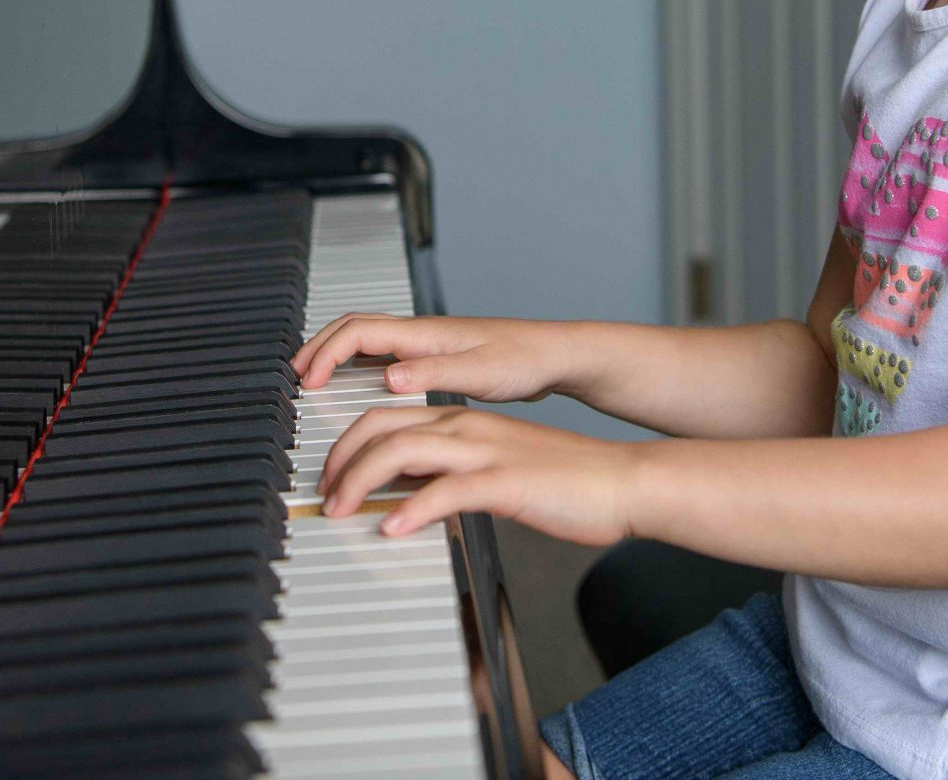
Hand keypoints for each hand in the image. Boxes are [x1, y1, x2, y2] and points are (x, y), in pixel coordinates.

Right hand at [294, 313, 573, 403]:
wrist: (555, 357)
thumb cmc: (524, 362)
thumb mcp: (480, 373)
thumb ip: (433, 374)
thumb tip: (388, 377)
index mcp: (426, 334)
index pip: (359, 332)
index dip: (326, 353)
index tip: (307, 381)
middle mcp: (422, 333)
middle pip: (354, 328)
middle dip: (318, 346)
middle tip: (294, 374)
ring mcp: (428, 343)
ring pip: (367, 338)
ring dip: (335, 351)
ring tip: (314, 376)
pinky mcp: (437, 356)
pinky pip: (384, 352)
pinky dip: (358, 363)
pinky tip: (359, 384)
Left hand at [319, 404, 642, 546]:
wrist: (621, 481)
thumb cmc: (564, 482)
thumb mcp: (495, 470)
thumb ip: (452, 475)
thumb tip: (409, 498)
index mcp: (462, 422)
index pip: (386, 417)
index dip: (348, 446)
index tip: (331, 477)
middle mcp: (466, 428)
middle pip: (381, 427)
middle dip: (342, 460)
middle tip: (326, 496)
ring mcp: (485, 451)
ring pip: (402, 451)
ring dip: (361, 481)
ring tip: (342, 511)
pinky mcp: (505, 481)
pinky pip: (447, 491)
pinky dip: (412, 510)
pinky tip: (394, 529)